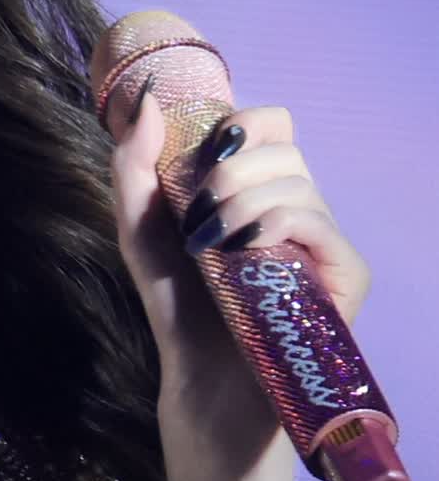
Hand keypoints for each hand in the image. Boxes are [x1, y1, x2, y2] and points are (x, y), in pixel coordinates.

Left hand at [105, 86, 371, 409]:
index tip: (202, 158)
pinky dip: (275, 224)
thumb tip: (147, 100)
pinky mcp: (345, 273)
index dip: (238, 125)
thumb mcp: (141, 230)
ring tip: (214, 246)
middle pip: (282, 145)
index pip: (269, 123)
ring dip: (243, 203)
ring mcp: (324, 239)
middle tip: (200, 217)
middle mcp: (296, 207)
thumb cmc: (178, 308)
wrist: (203, 380)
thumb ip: (134, 166)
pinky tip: (247, 252)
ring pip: (297, 181)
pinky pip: (318, 221)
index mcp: (257, 189)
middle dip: (229, 170)